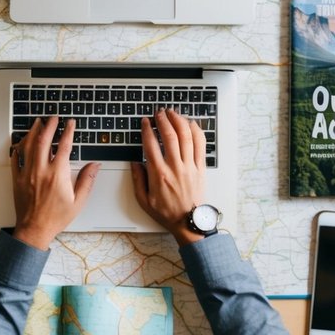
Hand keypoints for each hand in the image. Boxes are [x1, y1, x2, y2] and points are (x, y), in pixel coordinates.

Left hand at [11, 117, 99, 250]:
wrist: (34, 230)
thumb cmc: (56, 218)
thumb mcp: (78, 201)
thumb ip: (87, 181)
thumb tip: (94, 165)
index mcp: (57, 175)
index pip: (64, 146)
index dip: (68, 131)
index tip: (70, 123)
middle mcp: (40, 171)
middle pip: (43, 140)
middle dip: (49, 125)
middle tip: (53, 117)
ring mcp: (26, 174)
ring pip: (28, 146)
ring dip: (33, 131)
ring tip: (37, 122)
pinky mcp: (16, 179)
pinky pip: (15, 158)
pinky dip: (18, 147)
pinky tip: (21, 142)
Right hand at [130, 109, 206, 245]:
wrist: (188, 221)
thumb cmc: (166, 212)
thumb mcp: (143, 200)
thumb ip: (137, 179)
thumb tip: (134, 162)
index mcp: (159, 174)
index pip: (151, 144)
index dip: (146, 129)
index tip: (144, 122)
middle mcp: (175, 167)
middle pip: (169, 136)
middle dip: (163, 120)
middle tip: (158, 113)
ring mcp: (189, 166)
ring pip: (186, 136)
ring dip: (178, 121)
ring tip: (172, 113)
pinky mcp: (200, 167)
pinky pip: (200, 144)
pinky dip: (196, 131)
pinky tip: (190, 123)